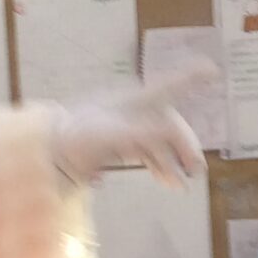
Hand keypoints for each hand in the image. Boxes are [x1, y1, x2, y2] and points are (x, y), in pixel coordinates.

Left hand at [51, 72, 206, 184]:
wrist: (44, 151)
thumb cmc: (76, 138)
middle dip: (185, 146)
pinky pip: (143, 152)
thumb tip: (174, 134)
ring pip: (157, 141)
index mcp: (134, 102)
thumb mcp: (112, 136)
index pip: (168, 88)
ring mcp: (122, 126)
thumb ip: (145, 135)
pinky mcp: (113, 144)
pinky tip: (164, 181)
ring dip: (172, 162)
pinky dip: (156, 166)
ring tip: (180, 186)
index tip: (212, 71)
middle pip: (168, 123)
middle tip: (197, 170)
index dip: (190, 79)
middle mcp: (130, 110)